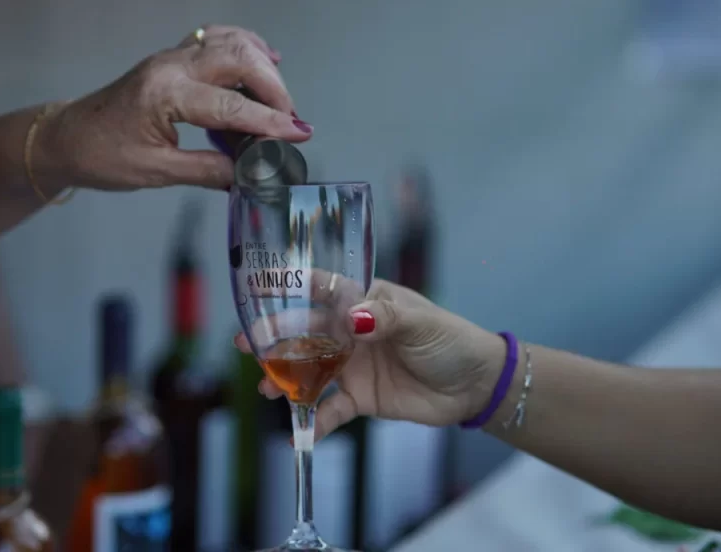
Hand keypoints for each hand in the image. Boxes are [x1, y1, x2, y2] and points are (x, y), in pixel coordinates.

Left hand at [37, 25, 312, 191]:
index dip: (269, 122)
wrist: (67, 138)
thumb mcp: (155, 173)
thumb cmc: (102, 156)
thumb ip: (206, 171)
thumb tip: (248, 175)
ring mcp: (171, 57)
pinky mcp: (172, 59)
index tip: (300, 134)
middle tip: (291, 122)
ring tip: (280, 101)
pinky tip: (265, 60)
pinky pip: (216, 39)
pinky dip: (246, 47)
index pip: (230, 105)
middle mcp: (171, 66)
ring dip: (263, 67)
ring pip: (231, 43)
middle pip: (238, 60)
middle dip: (274, 89)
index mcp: (164, 94)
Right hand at [245, 279, 506, 440]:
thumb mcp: (422, 323)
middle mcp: (352, 331)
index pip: (322, 290)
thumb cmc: (450, 341)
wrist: (474, 386)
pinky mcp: (360, 398)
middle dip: (274, 337)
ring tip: (266, 387)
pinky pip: (330, 409)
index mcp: (365, 302)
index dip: (290, 287)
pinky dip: (314, 422)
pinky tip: (297, 434)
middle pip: (305, 332)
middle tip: (246, 344)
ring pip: (309, 370)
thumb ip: (387, 318)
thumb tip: (354, 318)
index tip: (258, 288)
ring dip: (285, 379)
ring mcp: (352, 365)